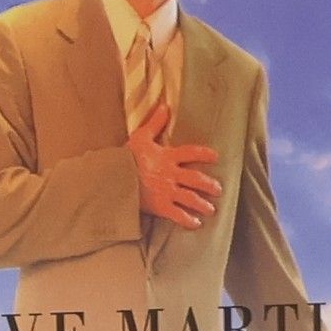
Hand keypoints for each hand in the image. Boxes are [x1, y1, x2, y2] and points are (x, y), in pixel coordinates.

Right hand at [127, 102, 219, 228]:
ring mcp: (166, 191)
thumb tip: (165, 105)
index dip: (205, 154)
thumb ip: (155, 123)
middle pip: (196, 179)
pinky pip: (178, 215)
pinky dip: (188, 220)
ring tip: (211, 209)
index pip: (192, 153)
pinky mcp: (160, 206)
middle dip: (209, 185)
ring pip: (191, 198)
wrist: (112, 179)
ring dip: (203, 204)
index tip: (215, 157)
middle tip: (218, 190)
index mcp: (168, 156)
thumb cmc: (125, 158)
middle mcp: (171, 174)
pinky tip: (196, 224)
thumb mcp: (140, 137)